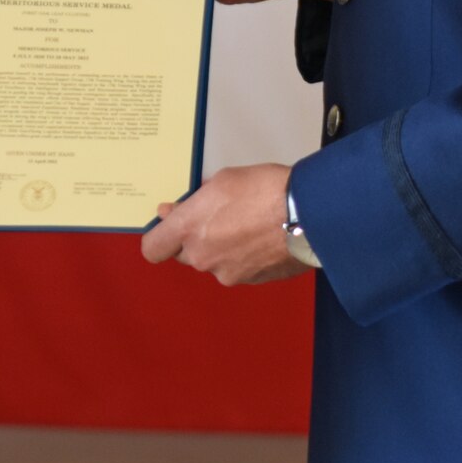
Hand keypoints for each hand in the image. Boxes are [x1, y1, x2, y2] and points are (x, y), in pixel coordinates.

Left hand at [140, 164, 308, 286]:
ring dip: (223, 248)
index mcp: (189, 230)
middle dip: (195, 240)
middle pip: (185, 255)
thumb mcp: (222, 181)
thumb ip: (192, 202)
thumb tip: (172, 212)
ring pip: (215, 263)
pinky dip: (246, 258)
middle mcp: (202, 257)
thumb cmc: (263, 189)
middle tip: (217, 217)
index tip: (170, 225)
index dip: (159, 238)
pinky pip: (240, 270)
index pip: (152, 249)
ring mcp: (228, 273)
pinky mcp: (252, 282)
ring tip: (248, 224)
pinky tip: (263, 238)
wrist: (308, 213)